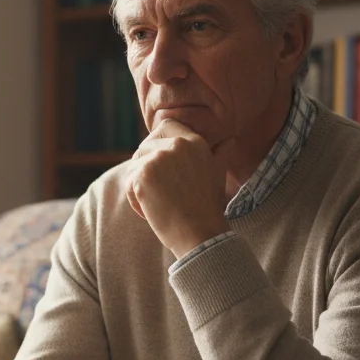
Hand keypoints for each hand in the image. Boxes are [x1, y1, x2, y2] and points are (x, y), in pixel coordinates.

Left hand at [126, 119, 233, 259]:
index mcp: (195, 141)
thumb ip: (220, 154)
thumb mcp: (217, 175)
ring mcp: (158, 158)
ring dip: (139, 185)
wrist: (200, 234)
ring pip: (134, 165)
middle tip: (160, 191)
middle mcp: (177, 144)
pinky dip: (135, 200)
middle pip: (145, 145)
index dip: (157, 142)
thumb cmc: (207, 208)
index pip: (165, 125)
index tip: (160, 165)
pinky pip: (129, 182)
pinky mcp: (143, 175)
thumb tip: (229, 140)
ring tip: (159, 203)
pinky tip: (151, 211)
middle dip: (145, 166)